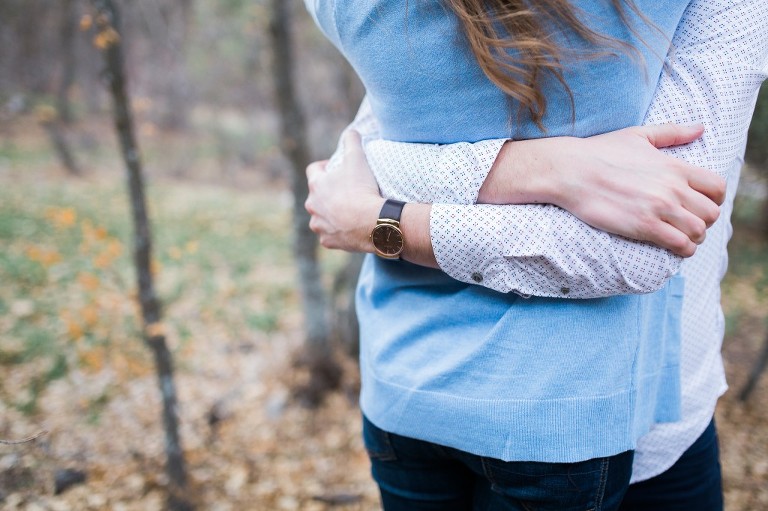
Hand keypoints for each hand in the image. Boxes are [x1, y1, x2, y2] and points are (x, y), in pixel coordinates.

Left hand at [305, 130, 383, 251]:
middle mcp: (312, 206)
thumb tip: (351, 131)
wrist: (371, 223)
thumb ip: (352, 141)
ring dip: (331, 214)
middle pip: (316, 196)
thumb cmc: (362, 189)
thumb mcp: (357, 159)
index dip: (324, 167)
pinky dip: (338, 232)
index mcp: (316, 185)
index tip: (334, 168)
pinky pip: (329, 236)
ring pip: (321, 217)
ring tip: (348, 211)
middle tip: (346, 191)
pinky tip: (349, 228)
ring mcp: (319, 225)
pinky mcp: (327, 241)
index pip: (313, 170)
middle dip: (328, 193)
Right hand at [480, 123, 725, 256]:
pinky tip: (672, 246)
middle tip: (688, 224)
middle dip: (704, 221)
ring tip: (680, 237)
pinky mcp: (644, 226)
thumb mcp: (638, 135)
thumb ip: (672, 133)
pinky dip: (682, 249)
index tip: (700, 204)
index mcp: (674, 166)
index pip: (717, 187)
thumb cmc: (599, 152)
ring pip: (700, 231)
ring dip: (694, 237)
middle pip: (712, 213)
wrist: (570, 171)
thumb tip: (700, 127)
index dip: (714, 199)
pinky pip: (680, 244)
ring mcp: (659, 208)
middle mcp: (673, 188)